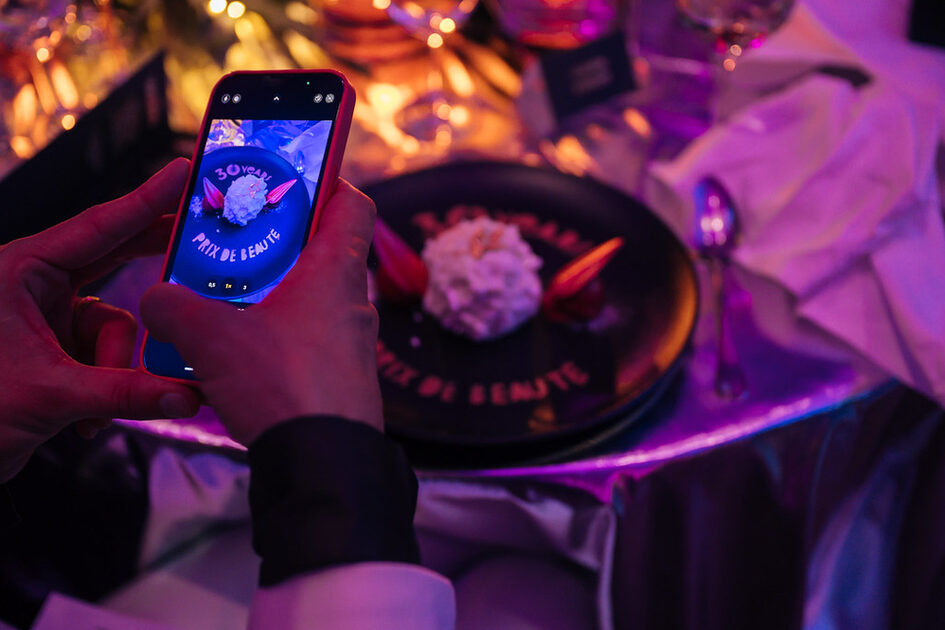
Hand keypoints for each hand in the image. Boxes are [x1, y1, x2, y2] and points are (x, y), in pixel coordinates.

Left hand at [0, 159, 200, 482]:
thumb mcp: (50, 394)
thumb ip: (125, 392)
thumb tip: (186, 395)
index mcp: (22, 270)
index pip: (98, 227)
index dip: (146, 199)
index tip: (182, 172)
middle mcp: (38, 285)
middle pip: (115, 257)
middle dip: (154, 261)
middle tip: (201, 244)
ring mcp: (51, 316)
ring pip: (119, 324)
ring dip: (116, 369)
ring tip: (93, 410)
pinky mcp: (60, 346)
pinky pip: (110, 354)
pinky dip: (109, 386)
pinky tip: (86, 420)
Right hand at [140, 180, 381, 445]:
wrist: (323, 466)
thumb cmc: (282, 386)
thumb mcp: (210, 338)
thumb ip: (173, 307)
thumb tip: (154, 298)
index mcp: (334, 271)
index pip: (351, 203)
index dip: (326, 181)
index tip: (292, 177)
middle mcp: (352, 303)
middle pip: (319, 254)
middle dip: (275, 246)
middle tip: (233, 246)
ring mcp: (351, 345)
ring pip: (309, 303)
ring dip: (270, 298)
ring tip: (223, 304)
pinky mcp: (340, 381)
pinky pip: (306, 345)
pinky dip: (275, 340)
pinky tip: (236, 358)